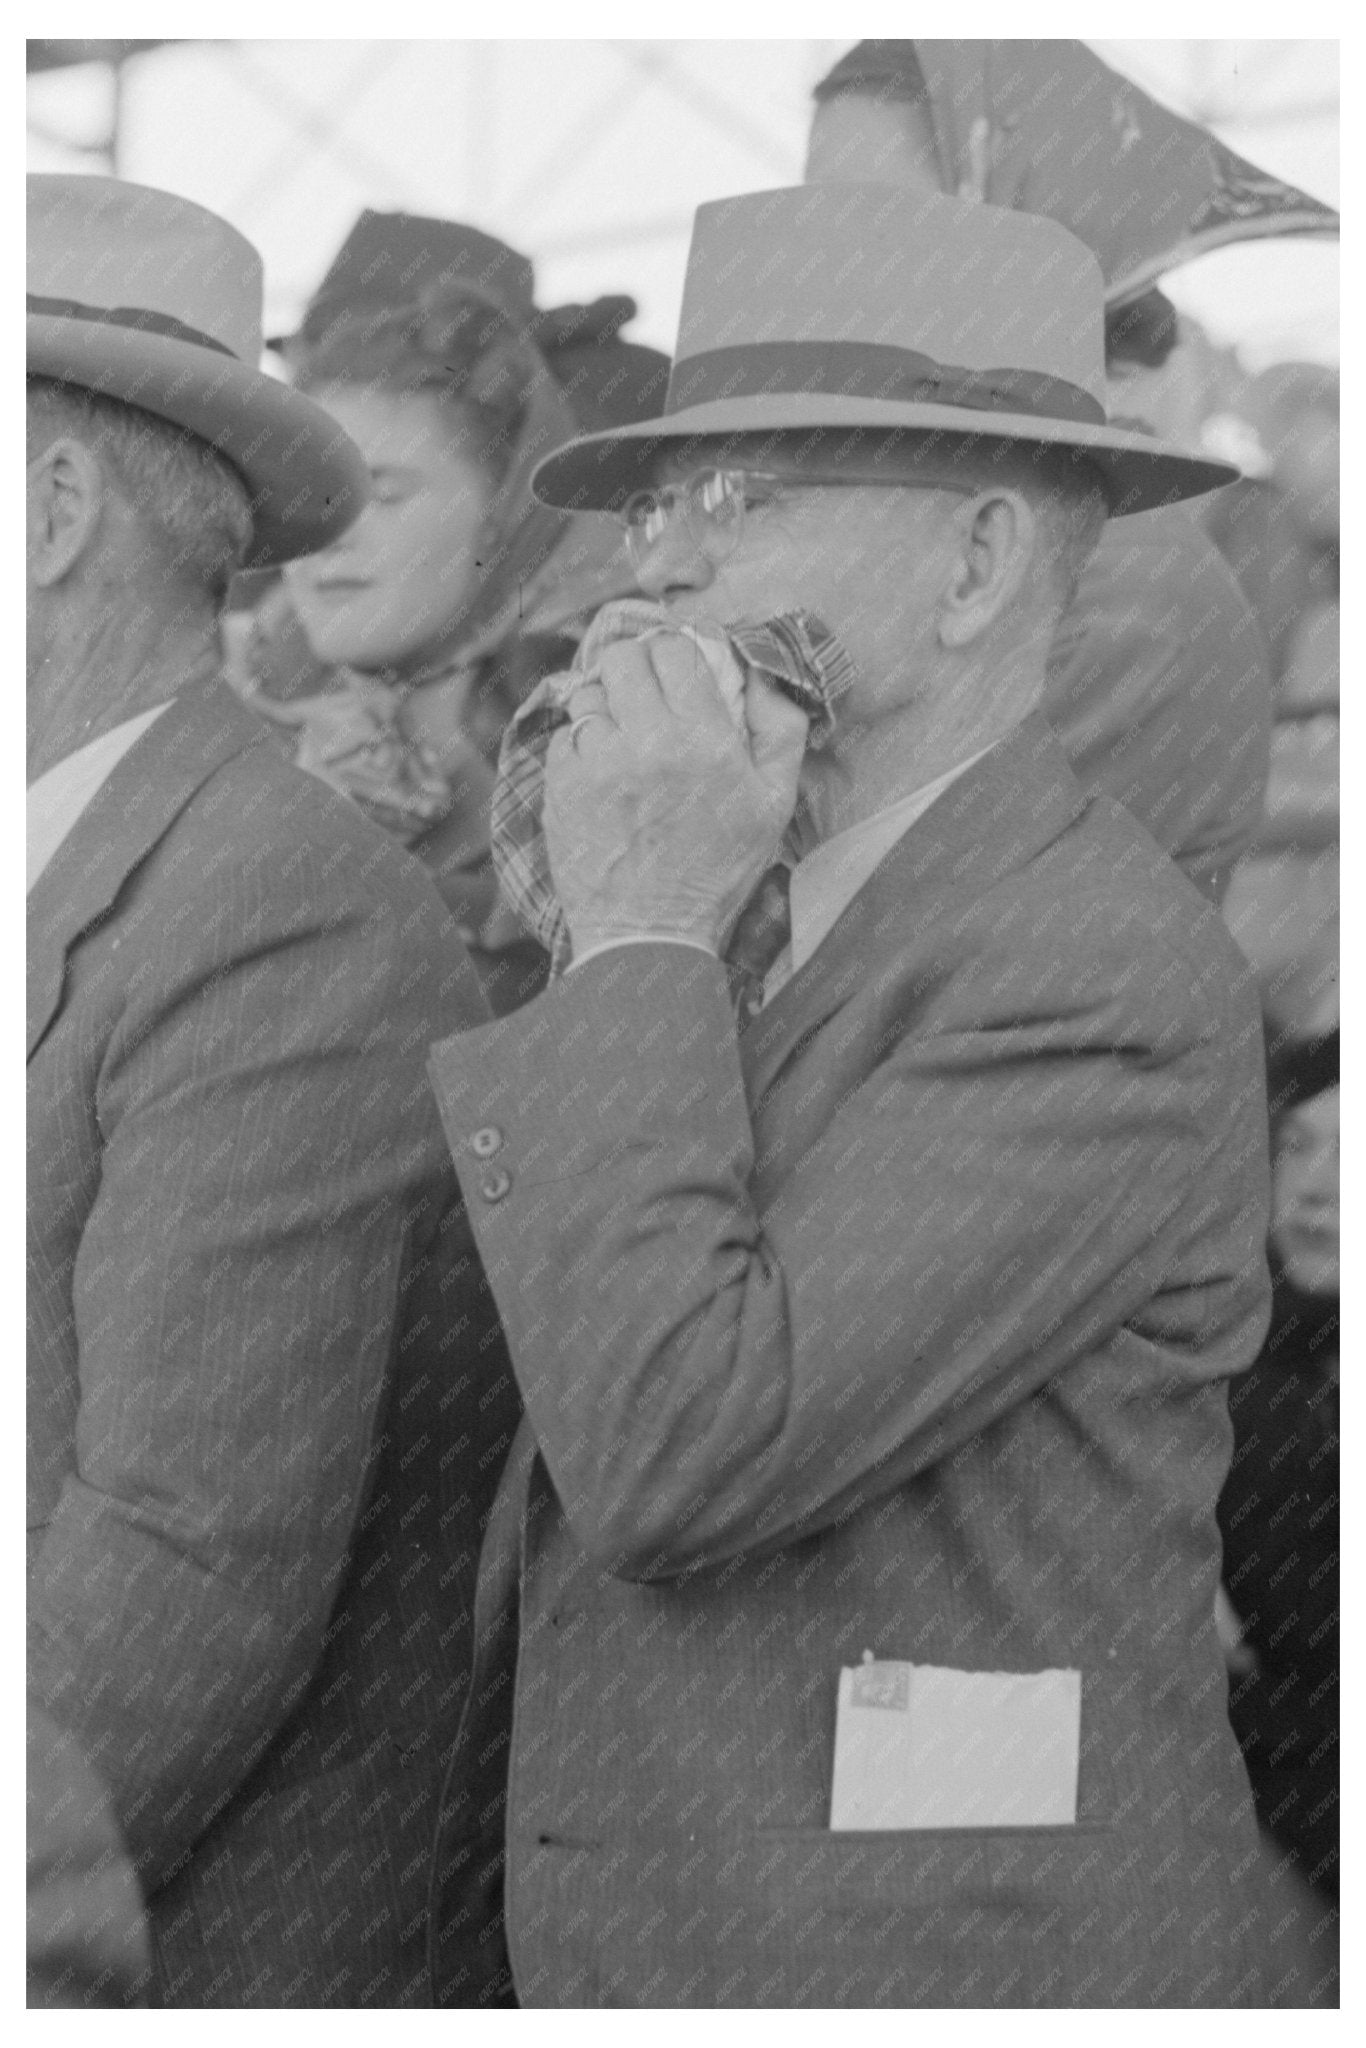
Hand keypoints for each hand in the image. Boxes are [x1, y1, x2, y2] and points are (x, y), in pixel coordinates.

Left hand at [542, 627, 808, 956]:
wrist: (650, 935)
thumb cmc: (718, 872)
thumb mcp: (774, 804)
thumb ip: (779, 728)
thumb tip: (760, 672)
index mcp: (704, 740)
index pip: (676, 650)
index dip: (676, 649)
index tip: (677, 664)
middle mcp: (648, 741)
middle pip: (624, 657)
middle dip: (635, 665)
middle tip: (644, 689)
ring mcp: (597, 763)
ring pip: (588, 691)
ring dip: (604, 702)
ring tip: (620, 730)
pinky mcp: (561, 786)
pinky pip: (564, 736)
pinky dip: (580, 745)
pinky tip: (600, 771)